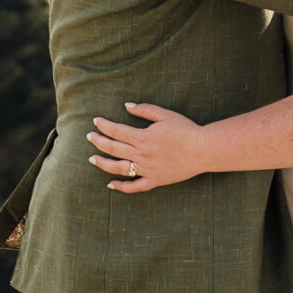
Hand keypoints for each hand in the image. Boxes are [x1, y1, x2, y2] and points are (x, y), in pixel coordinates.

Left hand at [88, 104, 207, 193]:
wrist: (202, 150)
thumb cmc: (185, 130)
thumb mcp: (165, 115)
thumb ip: (144, 110)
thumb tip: (126, 106)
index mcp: (142, 137)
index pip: (116, 131)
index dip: (104, 126)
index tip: (96, 121)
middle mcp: (141, 155)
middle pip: (113, 148)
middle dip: (99, 142)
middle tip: (89, 137)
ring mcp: (146, 169)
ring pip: (118, 168)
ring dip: (103, 164)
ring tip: (92, 159)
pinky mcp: (154, 180)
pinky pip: (135, 186)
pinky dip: (121, 187)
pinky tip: (111, 184)